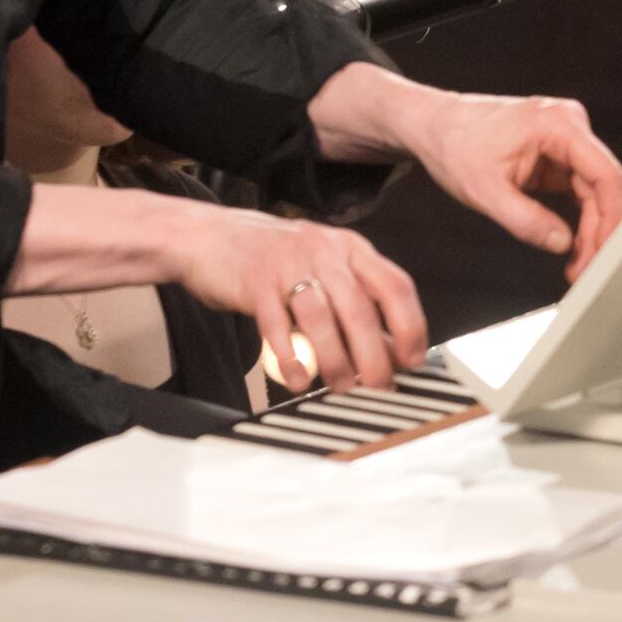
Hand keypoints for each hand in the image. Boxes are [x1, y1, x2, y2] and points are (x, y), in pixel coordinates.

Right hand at [175, 205, 425, 393]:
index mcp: (350, 248)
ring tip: (342, 386)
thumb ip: (355, 299)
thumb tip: (389, 347)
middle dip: (375, 355)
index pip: (395, 285)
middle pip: (361, 309)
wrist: (210, 236)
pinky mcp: (255, 283)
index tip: (412, 359)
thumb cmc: (273, 258)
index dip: (410, 325)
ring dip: (336, 361)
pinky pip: (277, 325)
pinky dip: (291, 357)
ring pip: (322, 318)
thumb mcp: (323, 266)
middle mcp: (325, 252)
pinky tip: (298, 378)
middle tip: (378, 385)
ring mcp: (289, 265)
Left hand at [311, 61, 621, 275]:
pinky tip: (572, 245)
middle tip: (586, 269)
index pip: (605, 174)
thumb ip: (525, 221)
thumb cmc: (453, 143)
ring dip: (590, 229)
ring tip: (578, 264)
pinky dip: (578, 219)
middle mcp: (570, 126)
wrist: (433, 126)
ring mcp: (565, 141)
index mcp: (559, 124)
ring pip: (594, 191)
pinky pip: (579, 190)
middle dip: (599, 231)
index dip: (612, 217)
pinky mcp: (557, 156)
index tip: (607, 251)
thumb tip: (562, 244)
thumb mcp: (485, 191)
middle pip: (603, 186)